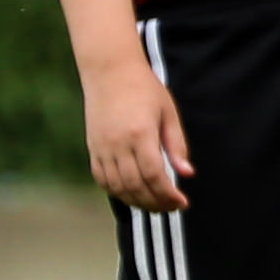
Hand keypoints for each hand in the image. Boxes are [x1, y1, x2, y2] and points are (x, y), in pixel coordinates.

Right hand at [78, 50, 190, 212]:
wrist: (110, 72)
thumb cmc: (145, 89)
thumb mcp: (168, 113)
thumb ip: (177, 145)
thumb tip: (188, 174)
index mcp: (140, 133)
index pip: (154, 175)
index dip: (168, 194)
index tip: (182, 202)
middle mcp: (117, 144)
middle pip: (135, 185)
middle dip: (155, 202)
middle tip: (172, 207)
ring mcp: (102, 147)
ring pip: (117, 186)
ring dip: (137, 201)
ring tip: (156, 205)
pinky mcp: (92, 148)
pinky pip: (102, 178)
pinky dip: (117, 192)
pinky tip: (132, 195)